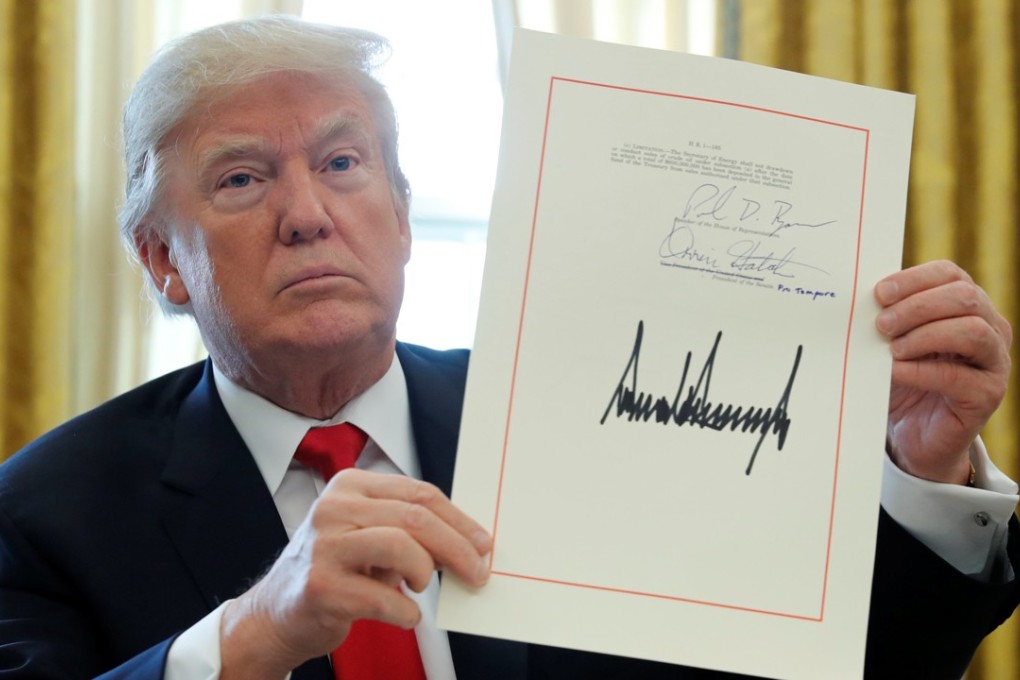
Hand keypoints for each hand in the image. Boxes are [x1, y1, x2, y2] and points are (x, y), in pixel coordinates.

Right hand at [219, 470, 491, 678]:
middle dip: (456, 546)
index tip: (482, 542)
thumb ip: (407, 527)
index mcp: (350, 486)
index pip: (419, 493)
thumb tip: (466, 541)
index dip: (458, 519)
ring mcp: (324, 547)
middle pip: (415, 518)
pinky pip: (383, 597)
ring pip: (401, 546)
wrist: (277, 612)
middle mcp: (334, 509)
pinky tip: (405, 614)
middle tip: (476, 571)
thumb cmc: (333, 569)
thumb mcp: (366, 532)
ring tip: (422, 585)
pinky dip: (405, 611)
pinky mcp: (321, 587)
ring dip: (426, 571)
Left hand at [875, 260, 1011, 483]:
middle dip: (918, 306)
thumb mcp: (893, 341)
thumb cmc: (902, 379)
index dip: (915, 279)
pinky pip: (957, 376)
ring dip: (925, 335)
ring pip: (972, 331)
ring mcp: (994, 362)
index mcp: (968, 306)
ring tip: (892, 349)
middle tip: (882, 324)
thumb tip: (862, 299)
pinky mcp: (988, 395)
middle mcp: (991, 329)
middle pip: (965, 297)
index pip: (951, 274)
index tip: (879, 293)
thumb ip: (889, 318)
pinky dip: (920, 371)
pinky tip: (895, 371)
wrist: (913, 433)